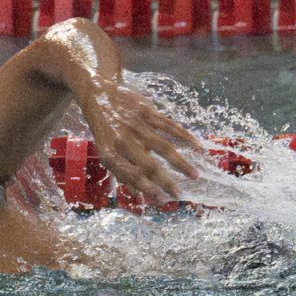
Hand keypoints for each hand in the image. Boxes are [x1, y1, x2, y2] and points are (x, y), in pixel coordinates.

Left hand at [78, 83, 199, 204]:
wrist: (97, 94)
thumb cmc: (105, 130)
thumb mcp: (105, 151)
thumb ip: (121, 171)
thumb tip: (137, 194)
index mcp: (110, 154)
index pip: (132, 176)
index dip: (147, 189)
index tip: (161, 201)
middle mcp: (123, 141)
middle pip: (149, 166)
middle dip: (166, 182)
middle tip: (179, 194)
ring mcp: (136, 126)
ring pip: (164, 147)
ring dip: (181, 163)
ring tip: (195, 176)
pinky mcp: (147, 111)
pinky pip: (170, 126)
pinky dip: (186, 137)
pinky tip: (198, 147)